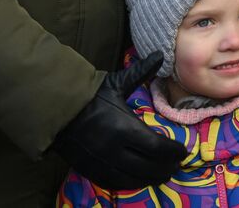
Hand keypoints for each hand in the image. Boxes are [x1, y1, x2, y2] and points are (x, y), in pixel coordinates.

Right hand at [53, 51, 185, 191]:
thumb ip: (140, 72)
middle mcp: (114, 150)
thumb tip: (161, 54)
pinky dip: (132, 183)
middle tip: (177, 164)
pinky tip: (141, 179)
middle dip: (166, 167)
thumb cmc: (90, 96)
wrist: (55, 110)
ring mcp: (101, 163)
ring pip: (133, 178)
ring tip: (164, 174)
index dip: (172, 152)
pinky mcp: (90, 171)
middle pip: (148, 166)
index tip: (183, 151)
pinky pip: (116, 183)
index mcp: (123, 127)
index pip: (156, 147)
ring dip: (152, 178)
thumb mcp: (116, 83)